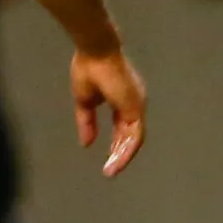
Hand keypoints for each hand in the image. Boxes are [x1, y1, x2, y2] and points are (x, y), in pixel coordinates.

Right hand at [69, 46, 147, 175]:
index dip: (115, 142)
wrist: (95, 51)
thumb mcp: (84, 101)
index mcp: (122, 100)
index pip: (121, 126)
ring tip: (111, 171)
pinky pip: (135, 136)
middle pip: (129, 135)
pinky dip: (127, 150)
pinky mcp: (136, 108)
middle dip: (119, 153)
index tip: (108, 157)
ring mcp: (137, 106)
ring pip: (134, 139)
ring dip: (123, 156)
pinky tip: (117, 161)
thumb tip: (86, 143)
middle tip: (110, 170)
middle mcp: (133, 104)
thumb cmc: (89, 69)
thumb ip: (87, 122)